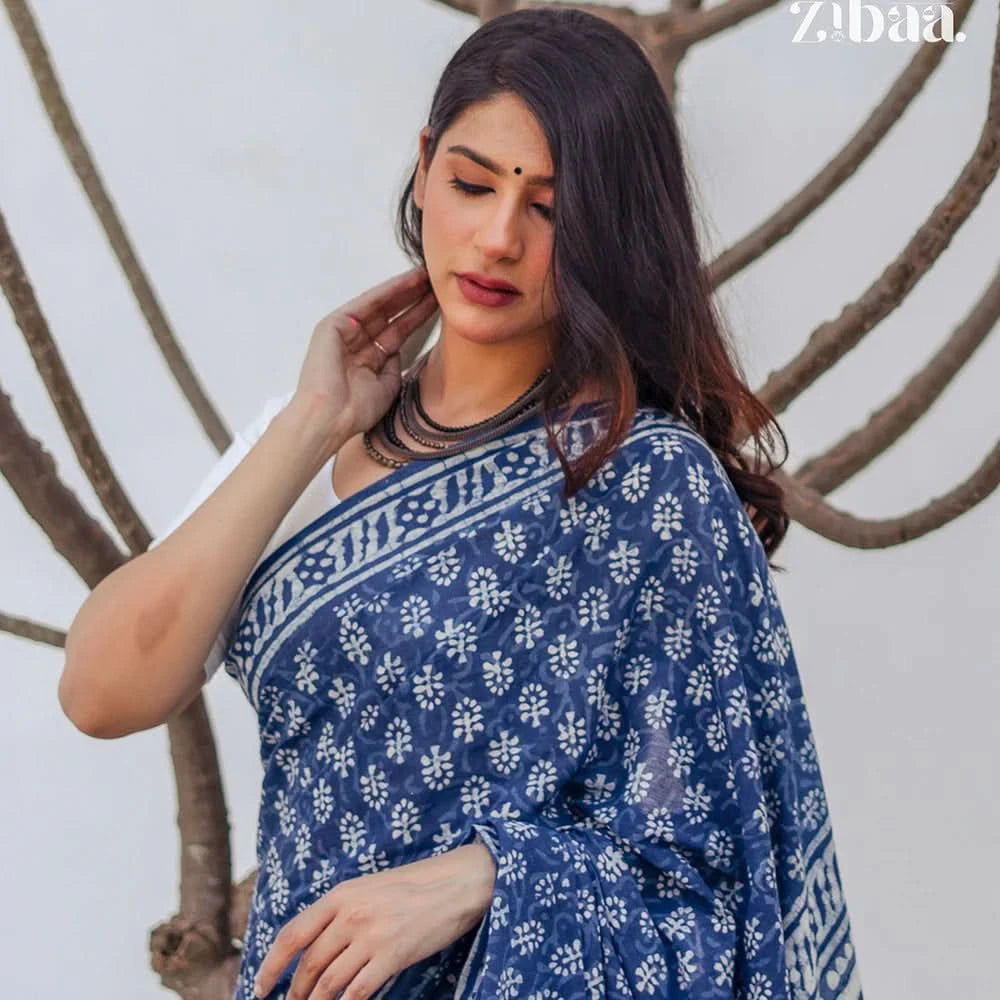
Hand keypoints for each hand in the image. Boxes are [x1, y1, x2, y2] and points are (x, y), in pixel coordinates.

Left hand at [253, 841, 495, 999]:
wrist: (455, 884)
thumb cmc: (412, 887)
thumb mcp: (367, 888)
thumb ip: (338, 913)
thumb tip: (310, 947)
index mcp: (341, 895)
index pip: (293, 934)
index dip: (271, 965)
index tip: (260, 987)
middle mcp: (351, 914)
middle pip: (309, 964)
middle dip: (295, 992)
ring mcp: (371, 936)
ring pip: (329, 983)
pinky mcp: (392, 955)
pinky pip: (357, 991)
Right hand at [290, 265, 438, 445]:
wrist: (331, 417)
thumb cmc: (355, 411)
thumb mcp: (387, 385)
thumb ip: (394, 365)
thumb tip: (400, 350)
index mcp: (367, 359)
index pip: (397, 332)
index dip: (417, 317)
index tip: (439, 305)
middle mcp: (355, 343)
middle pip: (390, 315)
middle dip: (413, 298)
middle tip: (437, 283)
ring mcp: (343, 332)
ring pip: (380, 305)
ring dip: (403, 289)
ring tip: (427, 276)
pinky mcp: (333, 324)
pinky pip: (366, 303)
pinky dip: (387, 291)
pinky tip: (408, 281)